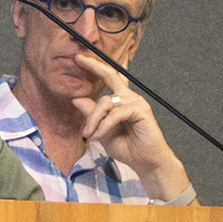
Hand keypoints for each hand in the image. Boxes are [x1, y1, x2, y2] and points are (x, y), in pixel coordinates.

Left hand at [69, 60, 190, 203]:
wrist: (146, 163)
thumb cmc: (128, 148)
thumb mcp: (102, 131)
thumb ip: (92, 115)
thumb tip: (76, 99)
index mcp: (122, 101)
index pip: (110, 79)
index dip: (96, 67)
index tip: (80, 58)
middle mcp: (130, 97)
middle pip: (110, 76)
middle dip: (94, 66)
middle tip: (78, 59)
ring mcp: (136, 102)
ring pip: (106, 102)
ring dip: (94, 119)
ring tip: (89, 134)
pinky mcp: (141, 110)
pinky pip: (115, 114)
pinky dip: (104, 126)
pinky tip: (99, 136)